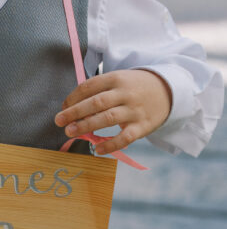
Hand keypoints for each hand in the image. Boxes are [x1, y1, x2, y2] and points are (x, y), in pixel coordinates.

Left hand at [54, 69, 171, 154]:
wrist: (169, 91)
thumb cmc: (134, 87)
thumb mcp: (119, 80)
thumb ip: (99, 91)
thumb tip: (72, 107)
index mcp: (116, 78)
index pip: (90, 86)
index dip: (73, 97)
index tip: (63, 106)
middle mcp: (125, 93)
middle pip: (96, 102)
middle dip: (75, 112)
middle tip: (59, 121)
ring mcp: (135, 110)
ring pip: (108, 118)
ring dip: (87, 126)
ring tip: (70, 132)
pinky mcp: (143, 126)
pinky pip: (125, 138)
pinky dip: (110, 145)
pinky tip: (97, 150)